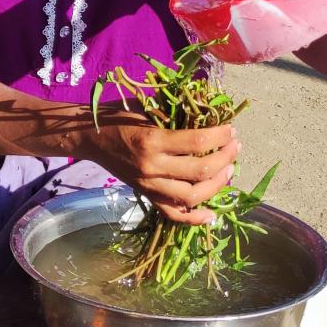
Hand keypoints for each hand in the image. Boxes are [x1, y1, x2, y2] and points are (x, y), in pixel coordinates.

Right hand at [88, 119, 240, 223]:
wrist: (91, 137)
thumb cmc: (119, 117)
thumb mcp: (146, 108)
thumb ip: (174, 112)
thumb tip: (208, 110)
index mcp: (153, 141)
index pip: (198, 142)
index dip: (221, 136)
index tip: (231, 129)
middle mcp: (152, 167)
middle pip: (201, 171)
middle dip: (226, 158)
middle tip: (235, 147)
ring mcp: (149, 185)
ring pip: (192, 196)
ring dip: (217, 185)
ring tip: (228, 170)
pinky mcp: (146, 195)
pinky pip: (172, 213)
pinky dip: (194, 218)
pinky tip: (211, 213)